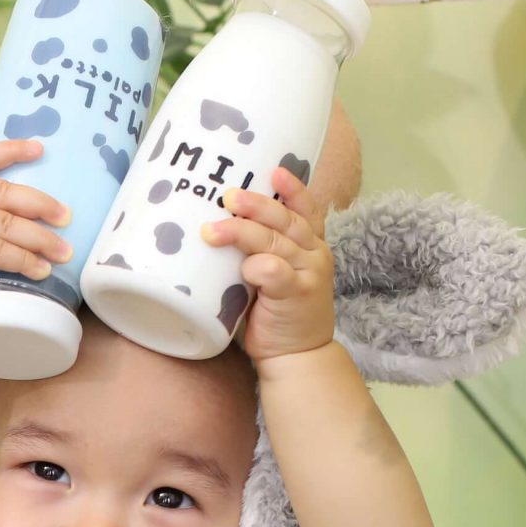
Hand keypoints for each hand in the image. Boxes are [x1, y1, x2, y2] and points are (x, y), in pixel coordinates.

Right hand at [0, 139, 74, 307]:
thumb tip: (20, 214)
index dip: (12, 150)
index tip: (40, 149)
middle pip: (5, 193)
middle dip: (41, 204)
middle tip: (66, 217)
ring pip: (7, 224)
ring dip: (41, 239)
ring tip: (62, 252)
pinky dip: (24, 260)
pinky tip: (40, 270)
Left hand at [202, 163, 336, 364]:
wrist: (296, 356)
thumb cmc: (275, 314)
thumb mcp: (270, 275)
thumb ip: (256, 252)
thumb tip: (212, 227)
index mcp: (310, 245)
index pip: (306, 209)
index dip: (292, 188)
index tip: (274, 170)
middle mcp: (314, 254)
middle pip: (285, 220)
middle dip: (256, 205)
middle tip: (228, 196)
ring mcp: (308, 273)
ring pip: (275, 242)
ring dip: (243, 232)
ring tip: (212, 230)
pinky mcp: (298, 295)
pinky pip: (276, 271)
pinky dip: (259, 266)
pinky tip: (244, 267)